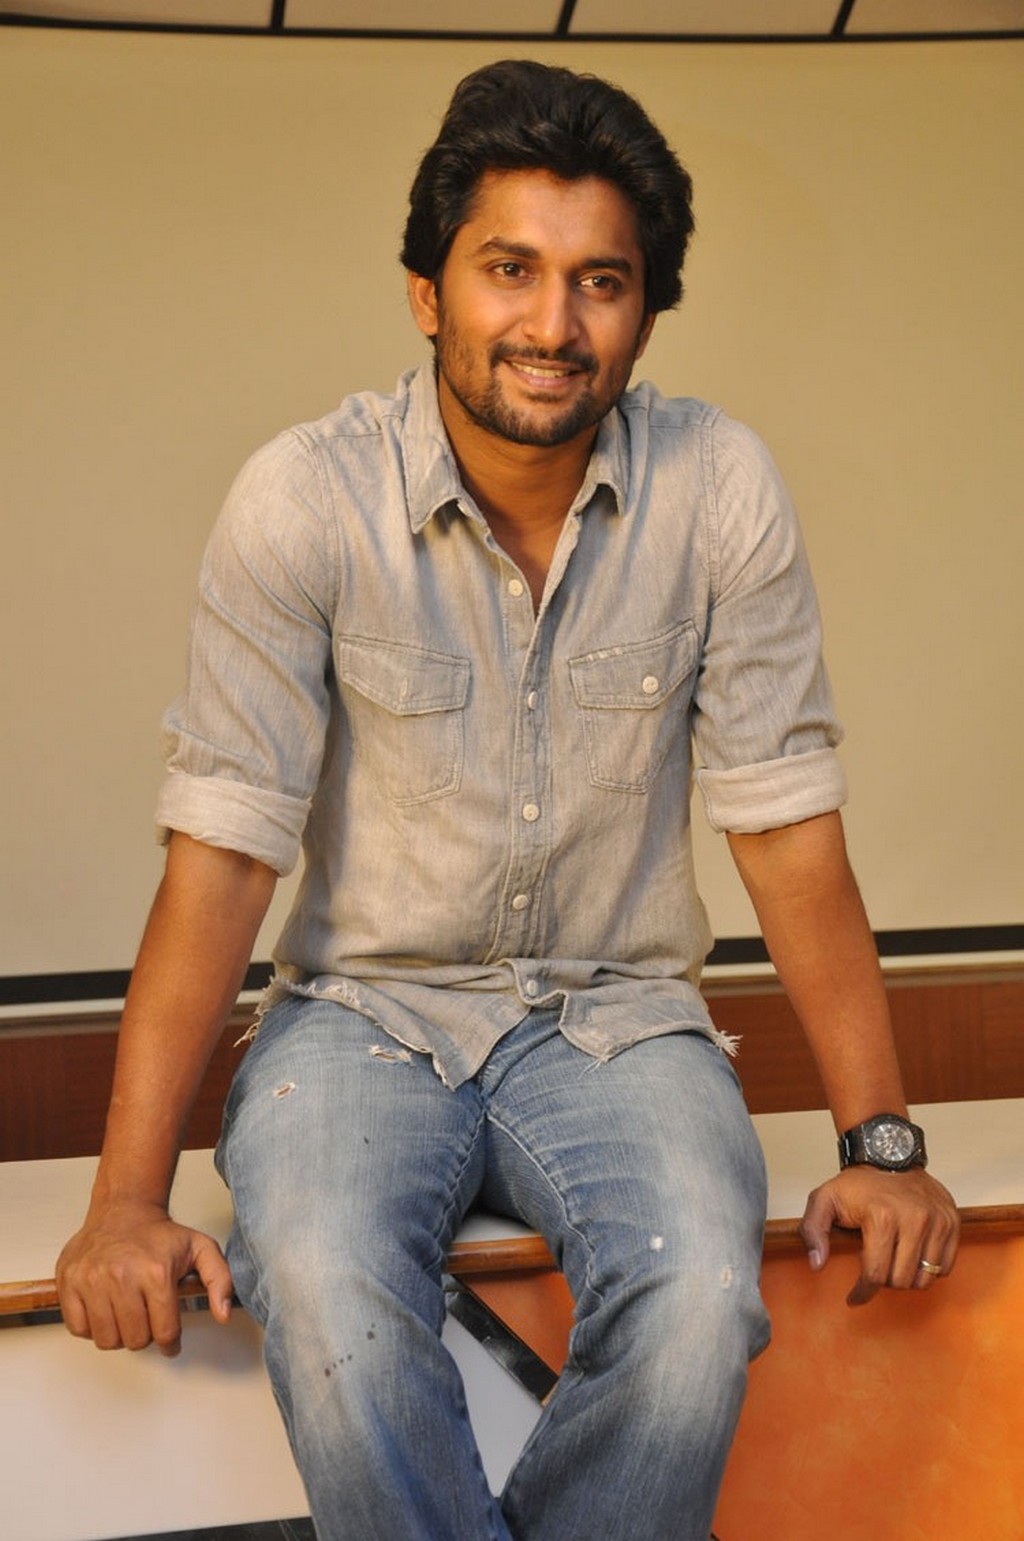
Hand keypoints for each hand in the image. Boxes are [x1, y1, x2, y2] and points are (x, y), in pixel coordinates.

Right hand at [56, 1201, 233, 1355]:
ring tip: (127, 1314)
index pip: (165, 1332)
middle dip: (146, 1336)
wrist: (124, 1209)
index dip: (171, 1343)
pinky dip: (92, 1327)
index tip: (171, 1342)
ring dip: (119, 1334)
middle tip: (147, 1318)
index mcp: (156, 1273)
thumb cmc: (160, 1234)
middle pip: (136, 1340)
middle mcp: (122, 1277)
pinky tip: (105, 1309)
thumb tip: (222, 1314)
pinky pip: (79, 1329)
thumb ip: (220, 1281)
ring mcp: (92, 1280)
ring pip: (107, 1340)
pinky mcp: (70, 1282)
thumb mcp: (201, 1249)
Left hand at [800, 1166, 959, 1306]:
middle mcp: (915, 1219)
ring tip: (893, 1262)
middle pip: (901, 1280)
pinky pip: (945, 1267)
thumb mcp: (823, 1200)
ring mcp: (937, 1221)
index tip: (855, 1297)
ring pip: (925, 1278)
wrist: (888, 1156)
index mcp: (882, 1216)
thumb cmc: (858, 1183)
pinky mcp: (952, 1222)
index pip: (875, 1275)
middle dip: (884, 1281)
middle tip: (875, 1268)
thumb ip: (812, 1231)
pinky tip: (912, 1255)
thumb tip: (817, 1264)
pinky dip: (928, 1268)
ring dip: (906, 1277)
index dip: (863, 1292)